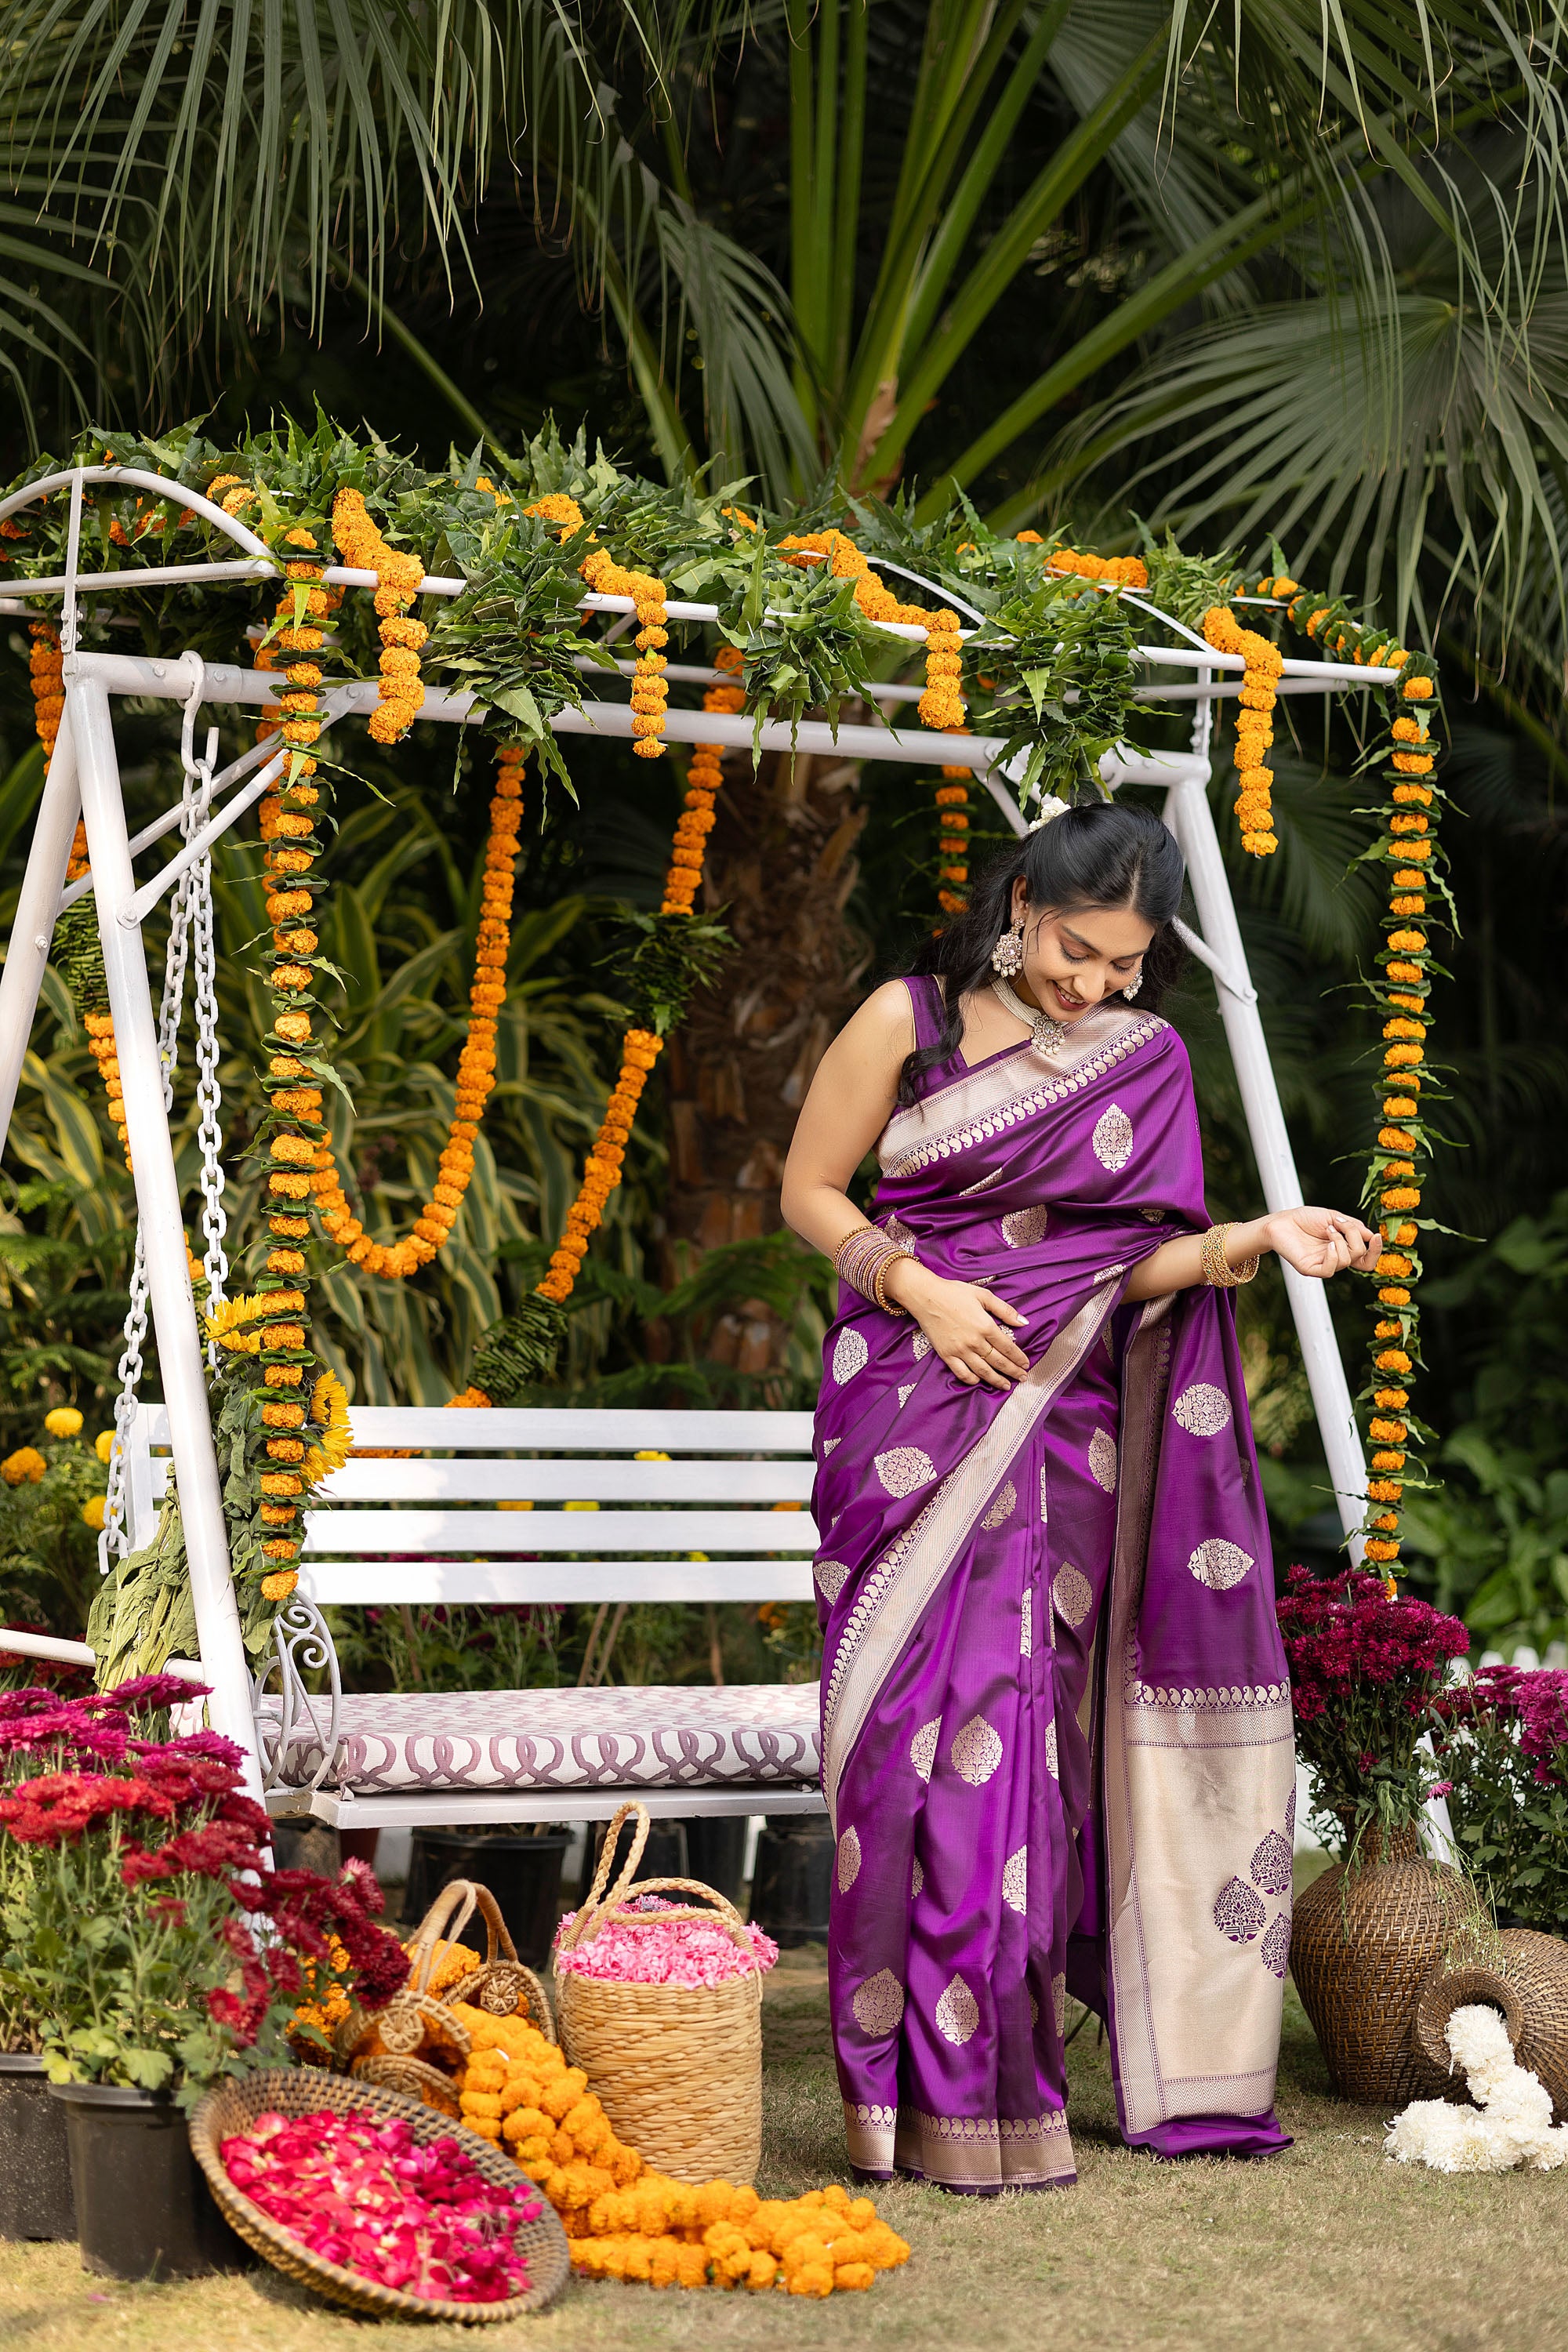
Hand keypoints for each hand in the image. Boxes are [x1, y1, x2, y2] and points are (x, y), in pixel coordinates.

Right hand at [883, 1262, 1030, 1388]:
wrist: (925, 1295)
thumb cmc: (954, 1292)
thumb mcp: (983, 1296)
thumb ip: (1005, 1310)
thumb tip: (1024, 1322)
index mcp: (985, 1326)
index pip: (1008, 1347)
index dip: (1019, 1358)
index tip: (1026, 1364)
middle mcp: (974, 1341)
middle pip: (998, 1362)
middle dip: (1013, 1372)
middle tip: (1022, 1378)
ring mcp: (959, 1350)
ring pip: (983, 1371)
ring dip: (996, 1380)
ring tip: (1006, 1385)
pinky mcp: (946, 1354)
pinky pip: (961, 1373)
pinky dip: (971, 1380)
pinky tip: (979, 1381)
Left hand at [1258, 1207, 1380, 1280]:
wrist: (1281, 1220)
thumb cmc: (1306, 1218)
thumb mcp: (1334, 1217)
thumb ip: (1353, 1227)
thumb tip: (1372, 1236)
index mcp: (1343, 1248)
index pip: (1366, 1259)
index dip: (1376, 1251)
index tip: (1376, 1236)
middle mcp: (1335, 1259)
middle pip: (1360, 1257)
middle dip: (1355, 1236)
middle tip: (1340, 1224)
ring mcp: (1323, 1265)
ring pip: (1347, 1260)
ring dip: (1340, 1240)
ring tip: (1327, 1229)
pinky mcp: (1310, 1269)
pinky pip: (1330, 1270)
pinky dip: (1333, 1255)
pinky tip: (1328, 1243)